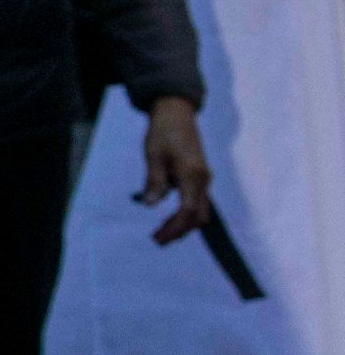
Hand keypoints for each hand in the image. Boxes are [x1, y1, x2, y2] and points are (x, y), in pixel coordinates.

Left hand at [138, 95, 215, 244]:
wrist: (177, 114)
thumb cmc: (163, 132)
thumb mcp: (153, 156)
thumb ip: (154, 181)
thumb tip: (150, 204)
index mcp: (193, 175)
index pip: (187, 211)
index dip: (174, 227)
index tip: (158, 238)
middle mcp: (203, 180)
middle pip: (198, 215)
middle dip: (180, 231)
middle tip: (158, 240)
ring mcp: (204, 179)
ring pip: (200, 210)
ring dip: (184, 224)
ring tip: (162, 232)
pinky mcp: (200, 177)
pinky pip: (197, 201)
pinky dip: (186, 214)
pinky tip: (169, 218)